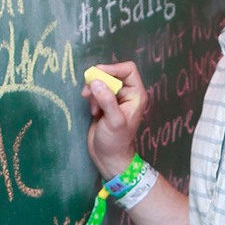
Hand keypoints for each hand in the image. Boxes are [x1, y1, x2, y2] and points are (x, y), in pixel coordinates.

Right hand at [84, 62, 147, 178]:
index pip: (128, 70)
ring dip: (93, 90)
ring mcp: (115, 98)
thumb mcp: (113, 121)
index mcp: (136, 95)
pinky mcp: (105, 103)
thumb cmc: (115, 141)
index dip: (113, 68)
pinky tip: (93, 111)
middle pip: (112, 74)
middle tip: (88, 91)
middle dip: (99, 80)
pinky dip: (92, 97)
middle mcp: (127, 94)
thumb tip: (96, 82)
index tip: (98, 74)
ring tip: (92, 106)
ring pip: (102, 81)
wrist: (108, 157)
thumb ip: (107, 101)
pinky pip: (97, 91)